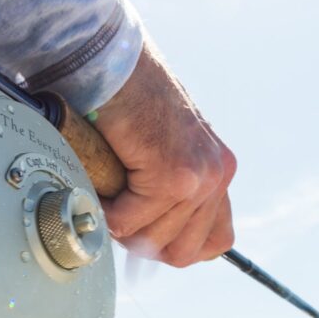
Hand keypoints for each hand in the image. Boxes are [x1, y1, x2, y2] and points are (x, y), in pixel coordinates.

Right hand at [93, 44, 235, 266]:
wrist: (113, 65)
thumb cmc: (126, 102)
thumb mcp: (162, 152)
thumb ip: (169, 192)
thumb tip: (149, 244)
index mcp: (218, 170)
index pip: (215, 242)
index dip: (174, 246)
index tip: (144, 231)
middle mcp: (218, 174)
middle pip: (183, 252)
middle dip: (144, 242)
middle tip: (118, 213)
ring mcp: (199, 177)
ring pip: (153, 240)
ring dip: (121, 225)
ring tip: (107, 191)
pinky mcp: (173, 176)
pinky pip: (130, 222)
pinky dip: (106, 210)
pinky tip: (100, 183)